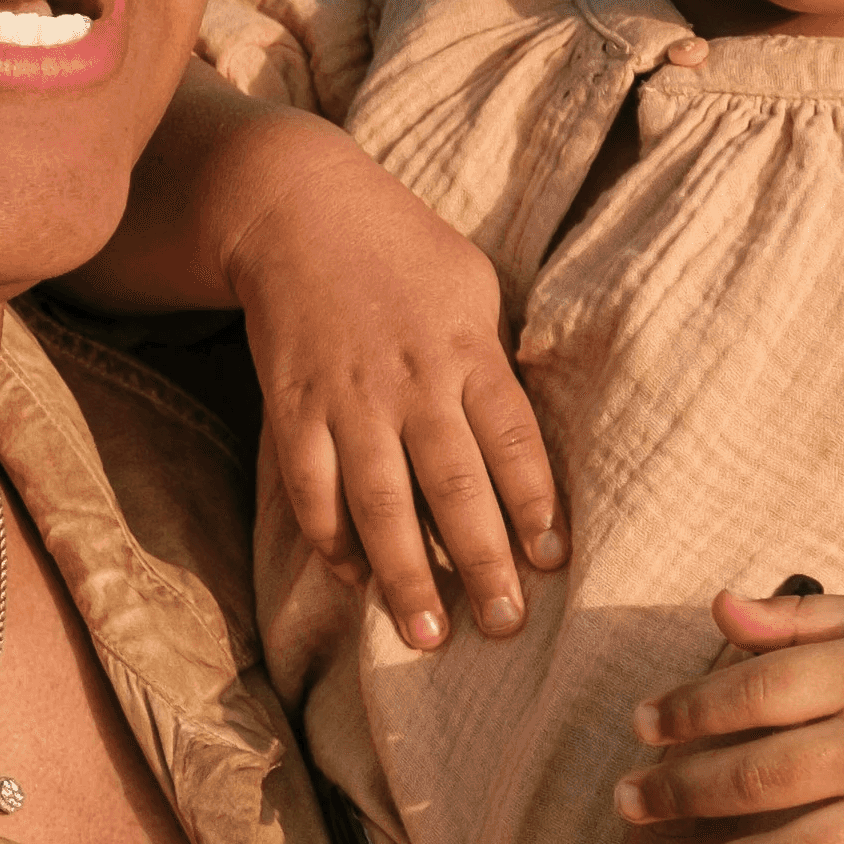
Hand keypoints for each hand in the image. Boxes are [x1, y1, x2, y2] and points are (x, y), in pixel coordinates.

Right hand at [222, 139, 560, 649]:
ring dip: (405, 574)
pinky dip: (331, 538)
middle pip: (454, 487)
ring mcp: (347, 399)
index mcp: (468, 350)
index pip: (513, 443)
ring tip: (428, 635)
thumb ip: (496, 363)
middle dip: (482, 563)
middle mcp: (411, 381)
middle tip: (504, 626)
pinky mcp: (292, 407)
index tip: (552, 562)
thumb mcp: (474, 287)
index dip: (534, 507)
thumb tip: (525, 440)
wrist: (297, 208)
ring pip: (380, 503)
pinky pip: (311, 488)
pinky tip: (354, 579)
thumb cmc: (403, 249)